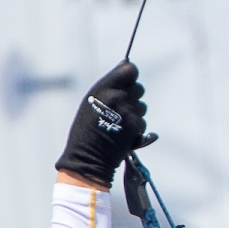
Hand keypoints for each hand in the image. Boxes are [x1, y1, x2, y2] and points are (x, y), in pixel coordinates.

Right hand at [54, 62, 154, 188]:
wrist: (88, 157)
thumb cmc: (86, 130)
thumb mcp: (91, 102)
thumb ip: (109, 87)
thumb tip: (127, 71)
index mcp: (104, 88)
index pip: (130, 70)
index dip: (130, 75)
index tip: (127, 82)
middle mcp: (118, 97)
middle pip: (139, 88)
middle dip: (133, 97)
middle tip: (120, 109)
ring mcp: (128, 112)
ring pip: (142, 107)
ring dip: (134, 114)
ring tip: (119, 124)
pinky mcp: (136, 127)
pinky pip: (142, 122)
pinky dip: (136, 129)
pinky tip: (123, 134)